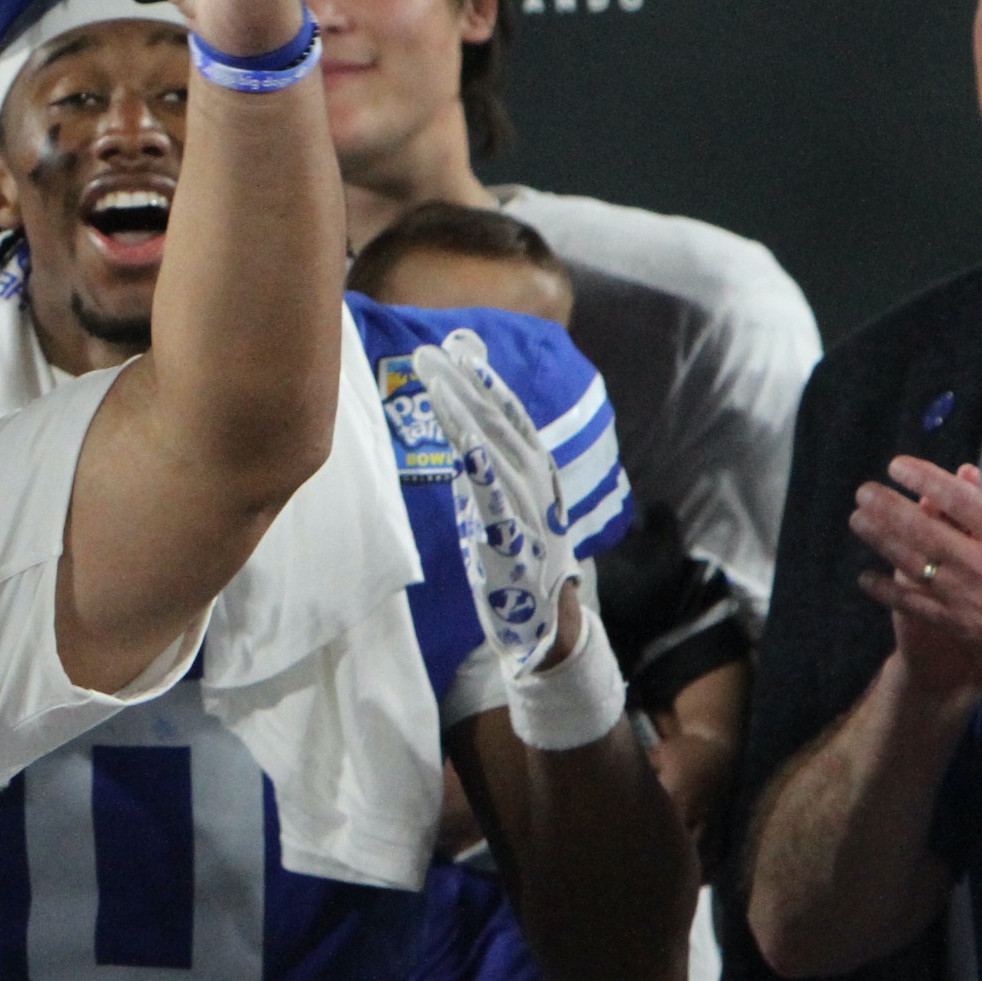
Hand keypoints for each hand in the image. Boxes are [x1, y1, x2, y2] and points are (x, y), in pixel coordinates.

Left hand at [404, 333, 580, 677]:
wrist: (549, 630)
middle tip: (432, 351)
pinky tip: (460, 435)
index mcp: (534, 477)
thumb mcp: (500, 514)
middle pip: (498, 422)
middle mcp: (537, 485)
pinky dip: (480, 461)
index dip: (483, 382)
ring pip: (495, 447)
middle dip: (466, 384)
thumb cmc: (518, 570)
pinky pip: (497, 493)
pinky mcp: (518, 536)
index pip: (506, 419)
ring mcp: (531, 509)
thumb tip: (463, 443)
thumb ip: (488, 480)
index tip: (457, 350)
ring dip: (465, 409)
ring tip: (436, 378)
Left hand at [857, 457, 981, 699]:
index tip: (898, 467)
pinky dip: (886, 590)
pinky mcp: (957, 624)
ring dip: (880, 538)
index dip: (924, 479)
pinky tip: (865, 577)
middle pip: (923, 527)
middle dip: (888, 505)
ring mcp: (965, 595)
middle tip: (863, 490)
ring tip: (857, 519)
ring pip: (911, 560)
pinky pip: (913, 603)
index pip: (960, 498)